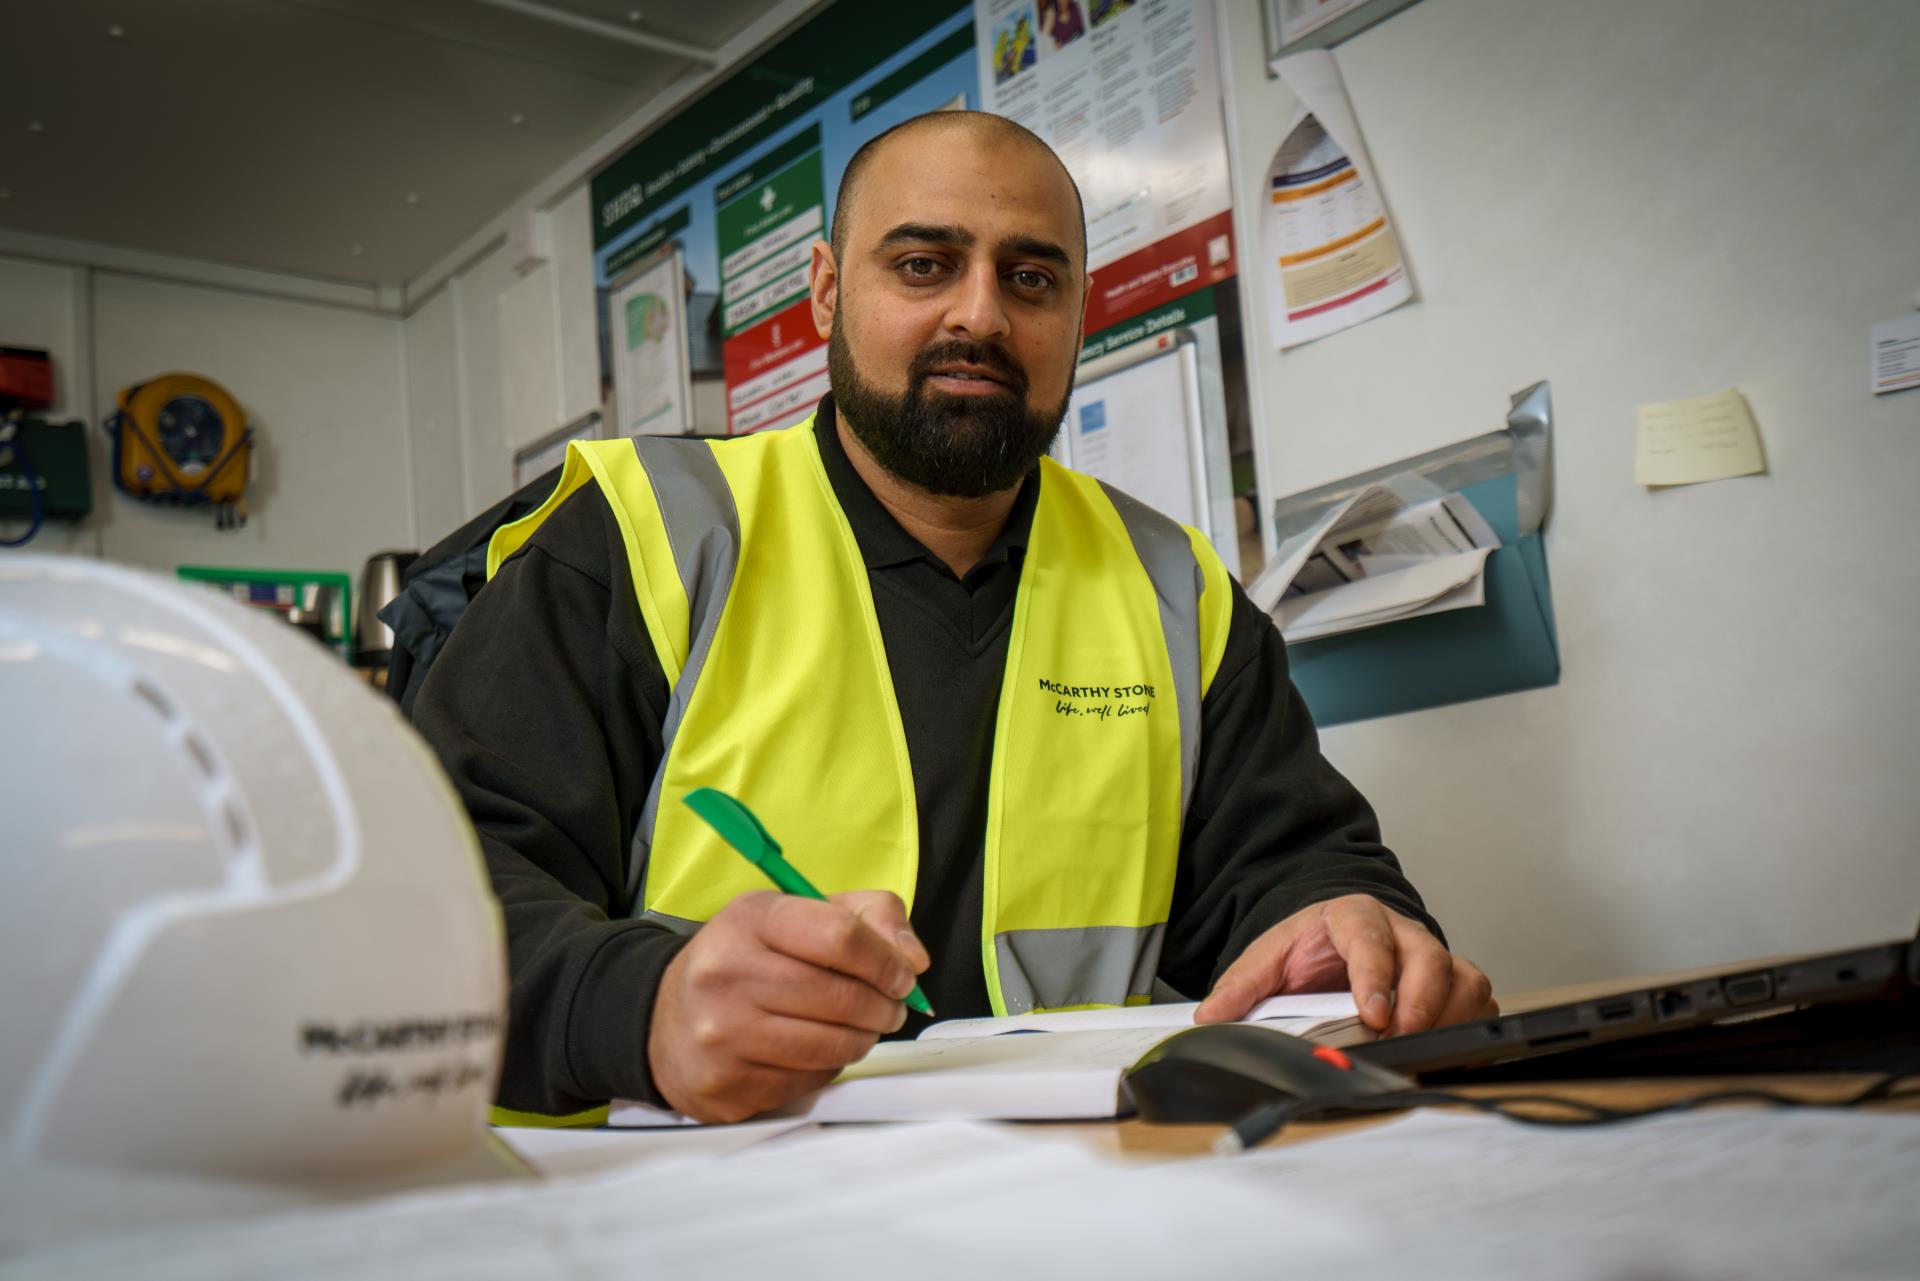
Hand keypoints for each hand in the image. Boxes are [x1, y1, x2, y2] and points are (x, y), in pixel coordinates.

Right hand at [648, 890, 929, 1122]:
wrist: (662, 1019)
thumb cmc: (743, 961)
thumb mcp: (794, 915)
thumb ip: (867, 916)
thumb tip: (913, 958)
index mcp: (749, 920)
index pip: (840, 936)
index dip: (886, 960)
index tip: (902, 974)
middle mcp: (727, 974)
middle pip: (842, 997)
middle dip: (884, 1006)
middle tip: (892, 1007)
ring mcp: (722, 1035)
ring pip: (831, 1045)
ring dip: (863, 1039)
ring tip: (862, 1028)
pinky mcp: (726, 1085)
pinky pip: (808, 1081)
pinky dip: (828, 1067)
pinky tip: (819, 1050)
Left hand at [1193, 894, 1493, 1035]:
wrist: (1332, 939)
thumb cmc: (1308, 949)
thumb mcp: (1268, 958)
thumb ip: (1241, 986)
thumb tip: (1211, 1016)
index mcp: (1354, 917)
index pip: (1370, 937)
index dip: (1375, 974)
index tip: (1371, 1012)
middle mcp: (1402, 933)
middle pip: (1430, 958)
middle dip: (1420, 1002)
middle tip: (1398, 1037)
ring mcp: (1432, 957)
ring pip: (1463, 979)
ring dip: (1448, 1016)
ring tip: (1423, 1047)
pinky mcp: (1451, 984)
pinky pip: (1476, 1002)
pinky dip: (1467, 1027)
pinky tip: (1445, 1051)